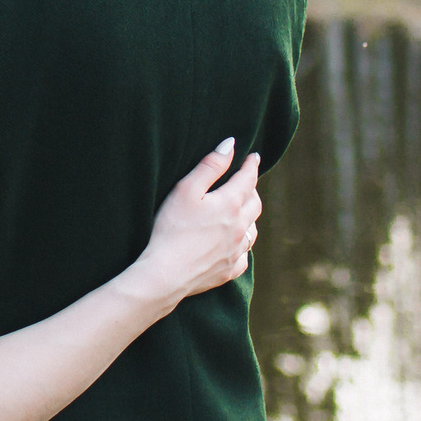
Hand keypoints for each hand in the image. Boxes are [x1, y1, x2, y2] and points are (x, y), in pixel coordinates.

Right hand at [128, 139, 261, 310]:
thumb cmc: (171, 228)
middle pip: (254, 204)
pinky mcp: (229, 271)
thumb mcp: (186, 189)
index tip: (254, 157)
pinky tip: (237, 244)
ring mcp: (236, 251)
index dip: (251, 165)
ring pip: (253, 230)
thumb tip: (230, 145)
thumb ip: (210, 166)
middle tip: (246, 182)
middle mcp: (240, 228)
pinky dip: (243, 245)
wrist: (166, 274)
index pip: (248, 179)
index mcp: (230, 204)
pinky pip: (244, 255)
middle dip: (252, 189)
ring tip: (243, 211)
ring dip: (250, 216)